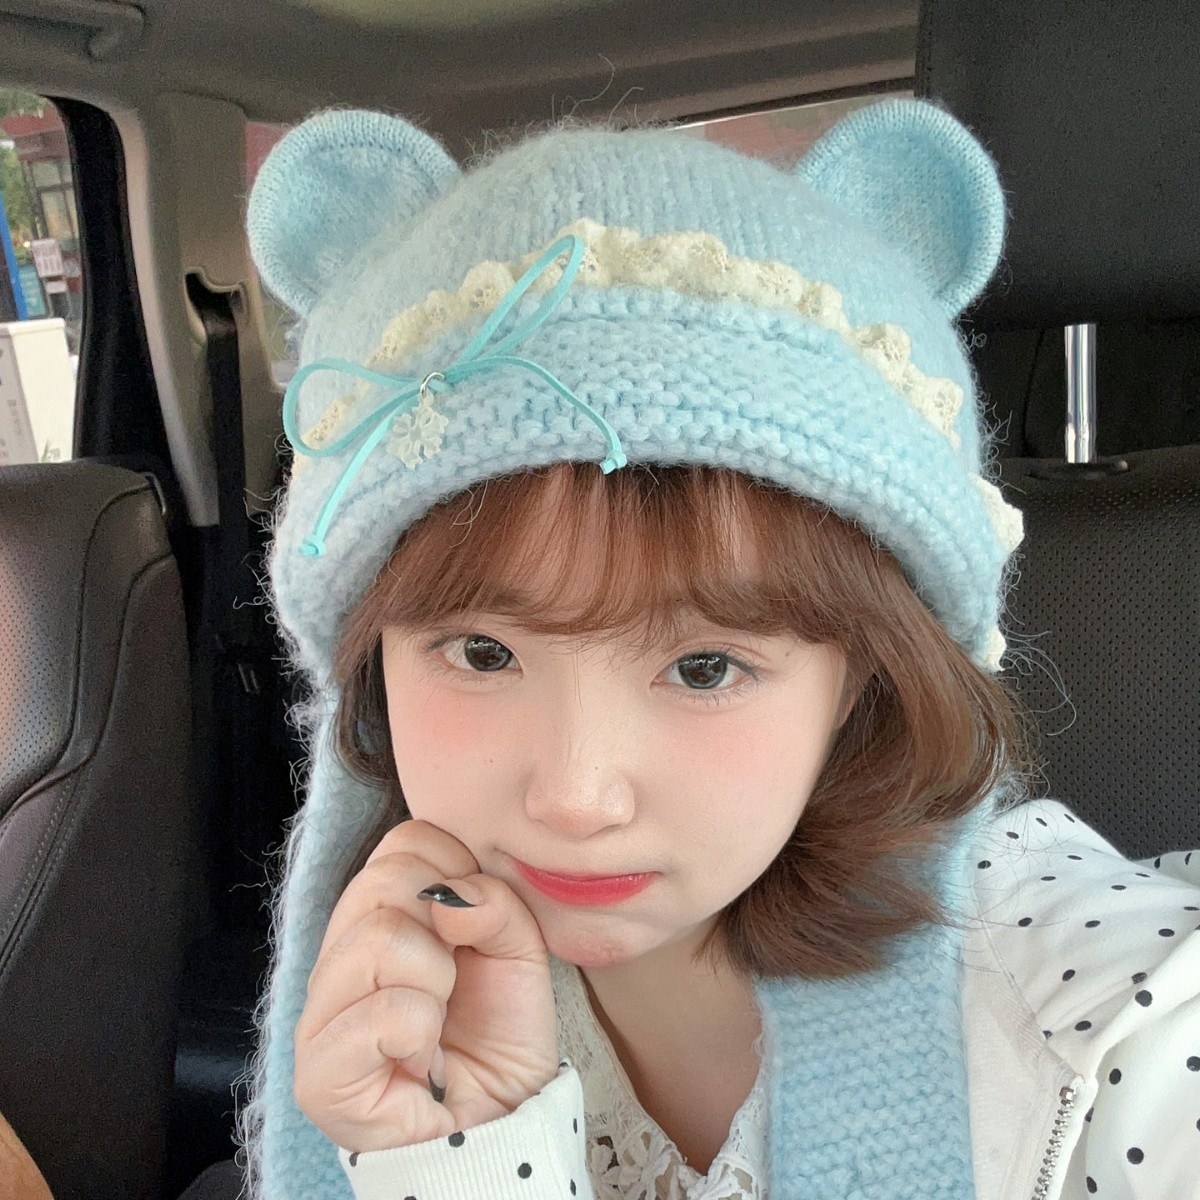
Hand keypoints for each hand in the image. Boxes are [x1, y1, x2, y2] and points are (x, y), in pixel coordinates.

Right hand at [293, 819, 557, 1152]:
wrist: (504, 1122)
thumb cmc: (500, 1032)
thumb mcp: (518, 948)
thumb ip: (496, 903)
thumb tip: (454, 898)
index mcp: (381, 914)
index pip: (403, 842)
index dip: (455, 870)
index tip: (474, 923)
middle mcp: (339, 956)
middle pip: (383, 883)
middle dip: (446, 929)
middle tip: (456, 978)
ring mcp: (319, 1014)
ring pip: (379, 941)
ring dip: (436, 983)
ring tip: (438, 1021)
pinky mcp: (318, 1074)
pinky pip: (381, 1013)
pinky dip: (420, 1032)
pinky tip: (421, 1060)